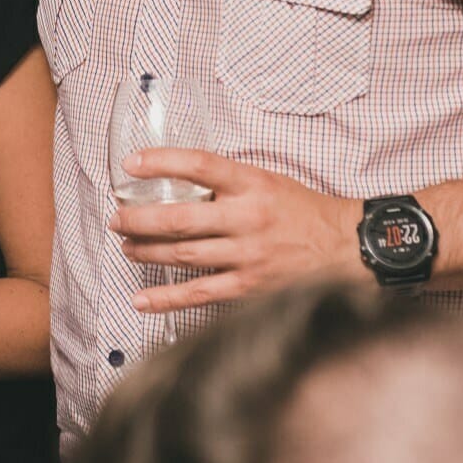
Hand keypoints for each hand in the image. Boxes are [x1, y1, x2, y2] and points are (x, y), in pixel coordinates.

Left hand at [109, 148, 362, 312]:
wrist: (346, 247)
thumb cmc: (302, 210)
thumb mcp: (267, 180)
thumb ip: (227, 182)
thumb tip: (177, 179)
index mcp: (252, 184)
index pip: (199, 165)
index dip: (161, 162)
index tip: (130, 164)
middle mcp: (247, 218)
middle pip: (179, 218)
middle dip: (139, 219)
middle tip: (116, 218)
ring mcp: (247, 256)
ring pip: (183, 255)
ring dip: (146, 251)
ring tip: (127, 246)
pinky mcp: (249, 288)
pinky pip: (199, 294)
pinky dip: (166, 299)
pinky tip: (141, 300)